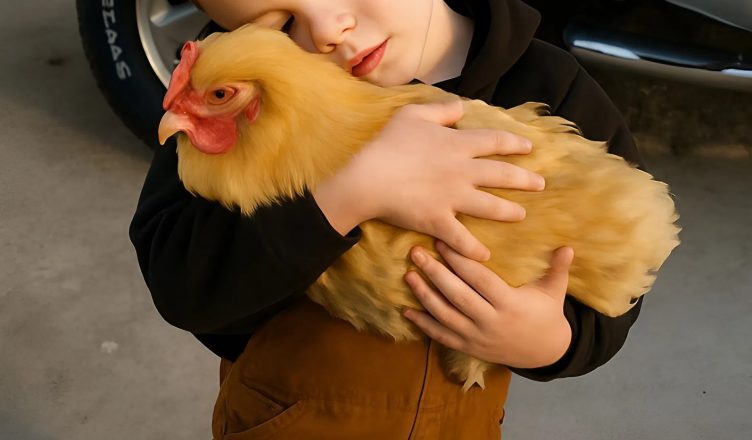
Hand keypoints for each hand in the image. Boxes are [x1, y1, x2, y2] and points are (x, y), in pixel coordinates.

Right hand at [313, 100, 544, 260]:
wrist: (368, 178)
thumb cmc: (387, 144)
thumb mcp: (412, 115)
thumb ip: (441, 110)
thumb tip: (463, 107)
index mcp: (457, 144)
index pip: (495, 141)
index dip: (514, 143)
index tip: (529, 147)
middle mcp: (462, 171)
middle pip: (502, 175)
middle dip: (524, 180)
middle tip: (540, 185)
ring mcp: (452, 198)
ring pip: (490, 206)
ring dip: (509, 212)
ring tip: (520, 215)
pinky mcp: (438, 220)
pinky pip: (462, 238)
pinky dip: (474, 248)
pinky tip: (485, 255)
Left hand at [403, 241, 573, 368]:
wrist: (544, 353)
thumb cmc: (547, 314)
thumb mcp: (554, 292)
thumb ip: (558, 269)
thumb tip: (568, 246)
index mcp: (510, 305)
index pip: (480, 279)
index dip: (460, 261)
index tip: (443, 243)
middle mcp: (490, 322)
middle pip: (457, 296)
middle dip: (435, 273)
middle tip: (416, 253)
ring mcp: (477, 338)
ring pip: (445, 316)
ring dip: (424, 295)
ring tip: (408, 275)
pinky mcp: (468, 348)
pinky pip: (442, 336)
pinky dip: (424, 324)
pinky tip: (407, 310)